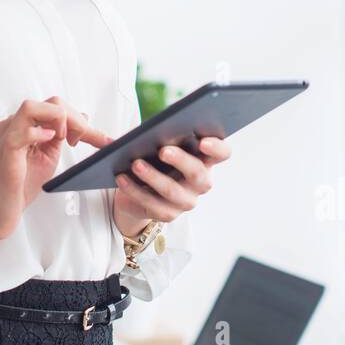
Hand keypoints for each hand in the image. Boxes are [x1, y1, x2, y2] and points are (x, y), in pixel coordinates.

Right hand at [0, 96, 111, 242]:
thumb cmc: (17, 188)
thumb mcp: (47, 158)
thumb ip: (59, 138)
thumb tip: (82, 120)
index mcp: (25, 125)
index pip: (55, 107)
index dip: (79, 120)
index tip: (96, 139)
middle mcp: (14, 125)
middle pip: (50, 103)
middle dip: (76, 119)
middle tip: (85, 139)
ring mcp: (8, 135)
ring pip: (32, 107)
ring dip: (59, 119)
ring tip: (67, 139)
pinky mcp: (6, 151)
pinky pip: (20, 131)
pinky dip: (38, 132)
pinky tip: (51, 138)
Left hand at [113, 136, 231, 234]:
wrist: (137, 189)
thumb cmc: (152, 158)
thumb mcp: (156, 143)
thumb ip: (159, 134)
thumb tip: (148, 129)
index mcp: (204, 159)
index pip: (222, 152)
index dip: (217, 147)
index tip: (203, 140)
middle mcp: (200, 182)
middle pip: (200, 174)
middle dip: (181, 161)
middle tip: (163, 150)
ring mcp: (186, 201)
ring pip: (173, 192)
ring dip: (153, 177)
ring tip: (135, 164)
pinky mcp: (167, 215)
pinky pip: (151, 205)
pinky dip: (134, 190)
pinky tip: (121, 178)